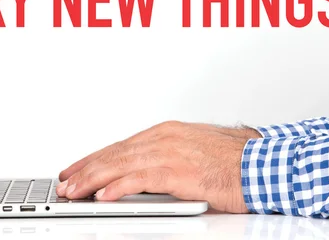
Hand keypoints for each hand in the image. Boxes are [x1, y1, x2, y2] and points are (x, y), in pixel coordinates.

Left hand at [56, 121, 259, 212]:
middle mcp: (163, 138)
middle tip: (65, 182)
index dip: (94, 159)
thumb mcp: (192, 152)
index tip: (76, 168)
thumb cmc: (233, 161)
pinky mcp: (179, 171)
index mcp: (165, 133)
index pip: (119, 146)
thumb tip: (141, 176)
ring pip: (120, 164)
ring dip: (92, 179)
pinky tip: (103, 196)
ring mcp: (170, 152)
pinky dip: (118, 187)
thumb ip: (165, 160)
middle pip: (114, 153)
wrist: (263, 163)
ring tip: (73, 190)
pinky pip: (140, 179)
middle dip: (85, 169)